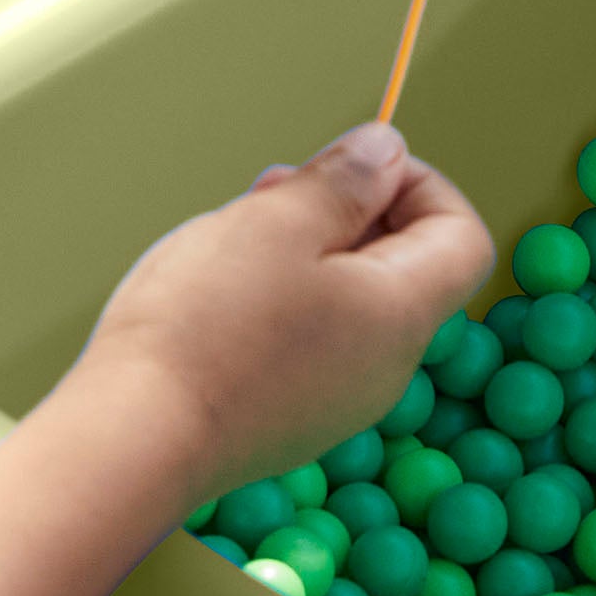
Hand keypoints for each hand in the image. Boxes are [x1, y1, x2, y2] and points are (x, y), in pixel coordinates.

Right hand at [83, 123, 496, 505]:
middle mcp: (386, 368)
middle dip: (349, 209)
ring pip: (349, 300)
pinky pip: (311, 341)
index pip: (462, 235)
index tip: (350, 168)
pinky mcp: (289, 421)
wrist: (133, 444)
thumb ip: (345, 181)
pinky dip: (282, 300)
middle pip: (403, 265)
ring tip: (236, 231)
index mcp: (402, 315)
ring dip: (306, 250)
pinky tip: (220, 290)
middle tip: (275, 189)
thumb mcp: (280, 221)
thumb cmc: (206, 327)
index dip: (418, 183)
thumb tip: (388, 151)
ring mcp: (338, 402)